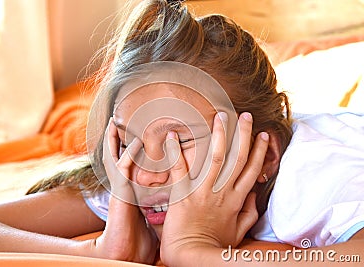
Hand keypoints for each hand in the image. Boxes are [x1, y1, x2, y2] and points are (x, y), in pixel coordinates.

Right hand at [96, 118, 157, 263]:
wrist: (126, 255)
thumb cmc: (141, 241)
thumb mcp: (155, 220)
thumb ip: (163, 208)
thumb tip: (181, 205)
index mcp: (131, 190)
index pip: (128, 164)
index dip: (128, 149)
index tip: (135, 134)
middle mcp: (124, 186)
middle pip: (117, 156)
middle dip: (116, 138)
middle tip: (118, 119)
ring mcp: (120, 188)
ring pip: (115, 157)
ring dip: (114, 139)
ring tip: (116, 121)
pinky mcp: (119, 193)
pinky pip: (122, 168)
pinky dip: (127, 154)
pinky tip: (135, 142)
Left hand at [160, 112, 268, 264]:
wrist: (191, 254)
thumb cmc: (213, 244)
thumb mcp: (239, 231)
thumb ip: (248, 213)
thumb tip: (254, 197)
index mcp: (236, 199)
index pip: (251, 170)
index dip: (258, 151)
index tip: (261, 134)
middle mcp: (223, 191)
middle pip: (238, 158)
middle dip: (243, 135)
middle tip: (245, 115)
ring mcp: (203, 191)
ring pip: (216, 157)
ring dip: (219, 135)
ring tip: (220, 116)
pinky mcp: (183, 194)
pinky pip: (180, 169)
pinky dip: (175, 152)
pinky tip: (172, 135)